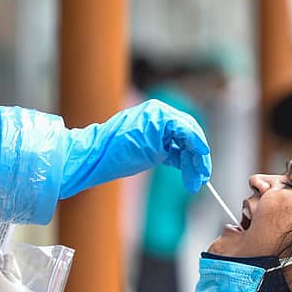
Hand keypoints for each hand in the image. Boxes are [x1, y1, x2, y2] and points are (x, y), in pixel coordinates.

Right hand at [0, 100, 211, 224]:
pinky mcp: (156, 124)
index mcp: (152, 116)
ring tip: (197, 180)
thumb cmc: (109, 157)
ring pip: (190, 133)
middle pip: (189, 130)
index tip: (198, 171)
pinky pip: (185, 134)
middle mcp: (156, 112)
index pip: (181, 131)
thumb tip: (183, 157)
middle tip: (201, 177)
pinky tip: (193, 172)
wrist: (90, 156)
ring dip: (197, 158)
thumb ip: (162, 148)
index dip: (193, 151)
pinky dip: (194, 152)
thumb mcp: (141, 151)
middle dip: (199, 156)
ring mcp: (156, 116)